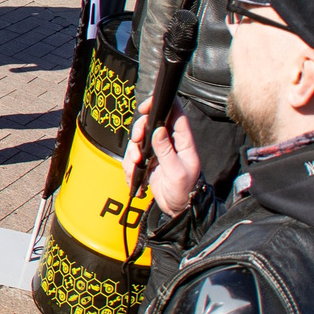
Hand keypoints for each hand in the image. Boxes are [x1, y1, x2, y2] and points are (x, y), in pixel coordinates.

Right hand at [138, 99, 204, 215]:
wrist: (178, 208)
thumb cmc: (185, 191)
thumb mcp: (177, 172)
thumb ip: (167, 151)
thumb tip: (159, 130)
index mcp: (183, 142)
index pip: (175, 115)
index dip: (162, 105)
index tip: (146, 108)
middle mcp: (170, 143)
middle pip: (151, 124)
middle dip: (139, 130)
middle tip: (137, 141)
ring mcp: (157, 151)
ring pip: (139, 139)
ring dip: (132, 151)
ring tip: (136, 164)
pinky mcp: (147, 161)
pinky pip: (132, 155)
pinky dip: (129, 164)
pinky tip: (134, 175)